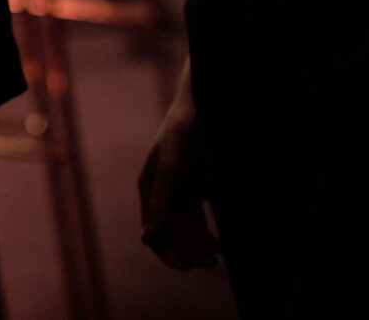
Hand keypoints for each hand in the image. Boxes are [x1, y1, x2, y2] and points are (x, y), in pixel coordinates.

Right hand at [138, 64, 217, 270]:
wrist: (205, 102)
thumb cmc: (182, 131)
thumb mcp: (171, 168)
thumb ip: (161, 203)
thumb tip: (146, 239)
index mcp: (149, 189)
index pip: (154, 231)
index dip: (167, 252)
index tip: (186, 266)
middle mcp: (165, 193)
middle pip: (173, 234)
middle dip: (189, 251)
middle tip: (209, 264)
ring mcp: (184, 190)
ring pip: (190, 229)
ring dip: (201, 245)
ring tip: (218, 255)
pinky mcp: (202, 186)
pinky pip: (203, 218)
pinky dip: (210, 232)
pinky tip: (221, 241)